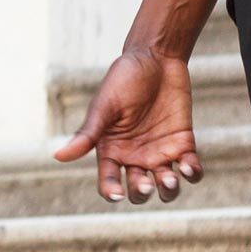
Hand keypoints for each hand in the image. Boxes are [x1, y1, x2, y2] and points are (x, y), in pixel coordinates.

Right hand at [55, 49, 205, 203]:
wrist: (156, 58)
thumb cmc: (123, 79)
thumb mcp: (104, 107)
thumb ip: (88, 134)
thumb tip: (58, 156)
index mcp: (112, 149)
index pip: (109, 182)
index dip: (111, 191)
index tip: (117, 193)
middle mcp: (135, 156)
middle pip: (137, 190)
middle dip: (141, 192)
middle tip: (145, 182)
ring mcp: (160, 152)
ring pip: (165, 187)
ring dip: (168, 190)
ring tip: (169, 178)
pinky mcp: (183, 144)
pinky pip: (190, 170)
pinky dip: (192, 175)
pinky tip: (188, 168)